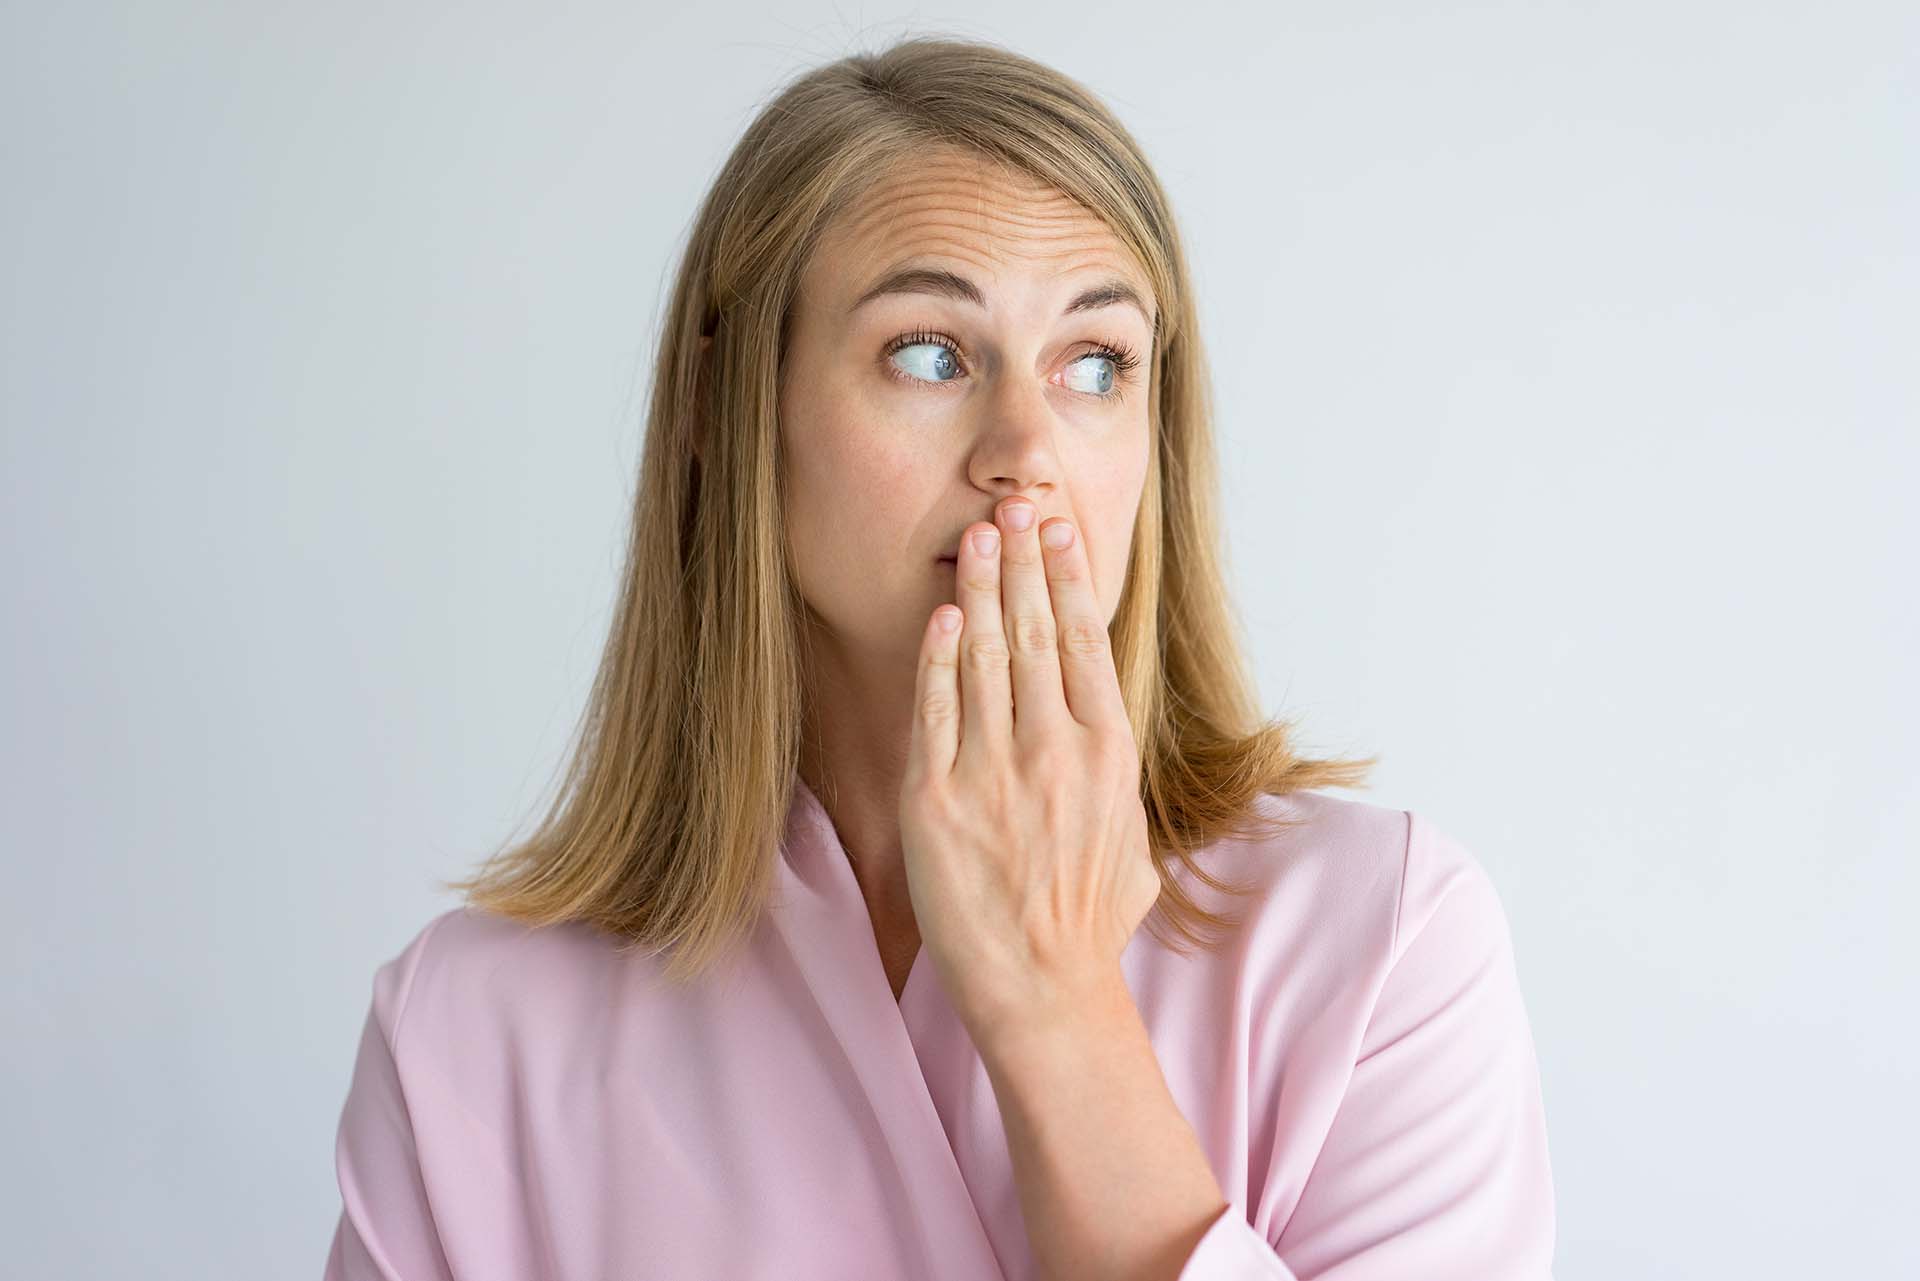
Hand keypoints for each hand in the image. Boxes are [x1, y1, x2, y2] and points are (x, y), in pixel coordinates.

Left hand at [900, 496, 1160, 1043]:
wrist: (1040, 987)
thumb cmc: (1089, 922)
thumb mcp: (1134, 841)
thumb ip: (1117, 780)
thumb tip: (1107, 741)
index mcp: (1108, 754)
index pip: (1086, 642)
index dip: (1068, 577)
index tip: (1057, 531)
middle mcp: (1054, 750)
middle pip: (1035, 632)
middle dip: (1021, 561)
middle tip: (1011, 507)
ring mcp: (994, 770)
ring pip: (986, 657)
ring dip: (981, 589)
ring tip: (975, 537)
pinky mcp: (939, 797)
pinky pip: (937, 709)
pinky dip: (939, 657)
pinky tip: (942, 614)